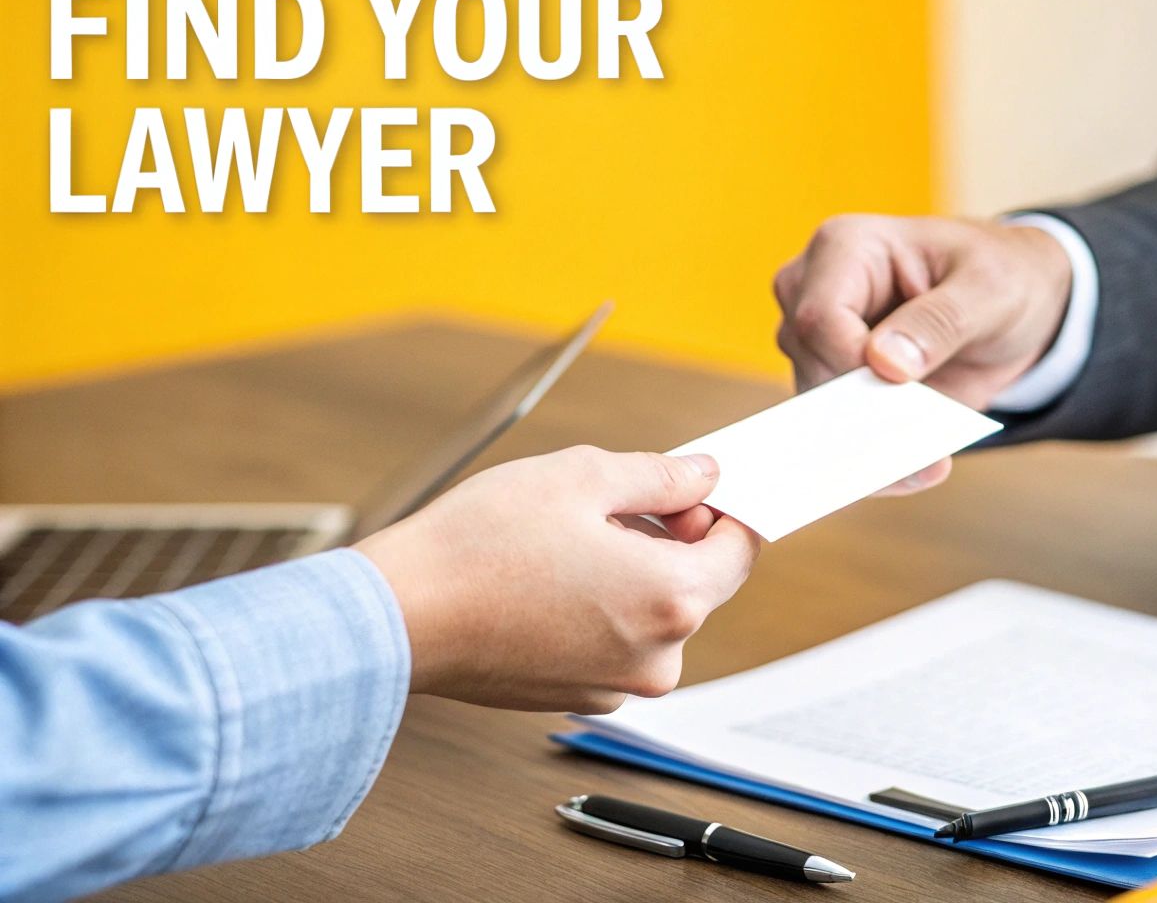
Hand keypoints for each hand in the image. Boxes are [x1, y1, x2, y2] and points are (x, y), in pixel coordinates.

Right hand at [357, 446, 760, 712]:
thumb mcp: (582, 477)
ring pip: (651, 613)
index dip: (720, 510)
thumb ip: (660, 476)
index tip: (692, 490)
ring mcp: (617, 687)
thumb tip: (703, 476)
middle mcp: (657, 657)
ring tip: (563, 542)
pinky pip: (613, 642)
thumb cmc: (479, 546)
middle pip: (695, 583)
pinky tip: (545, 582)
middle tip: (607, 505)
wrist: (396, 618)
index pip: (740, 550)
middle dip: (666, 538)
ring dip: (628, 574)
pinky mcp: (578, 698)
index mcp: (673, 599)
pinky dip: (597, 610)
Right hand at [773, 213, 1072, 490]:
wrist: (1017, 308)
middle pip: (812, 367)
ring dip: (871, 445)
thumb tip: (886, 364)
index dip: (852, 365)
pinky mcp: (835, 385)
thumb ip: (940, 322)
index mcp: (846, 247)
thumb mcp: (991, 290)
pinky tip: (919, 468)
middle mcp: (815, 291)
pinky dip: (876, 461)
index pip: (820, 316)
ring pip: (816, 409)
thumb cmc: (1002, 277)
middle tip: (923, 449)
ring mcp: (818, 342)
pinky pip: (838, 435)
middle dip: (864, 414)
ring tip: (929, 462)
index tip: (902, 392)